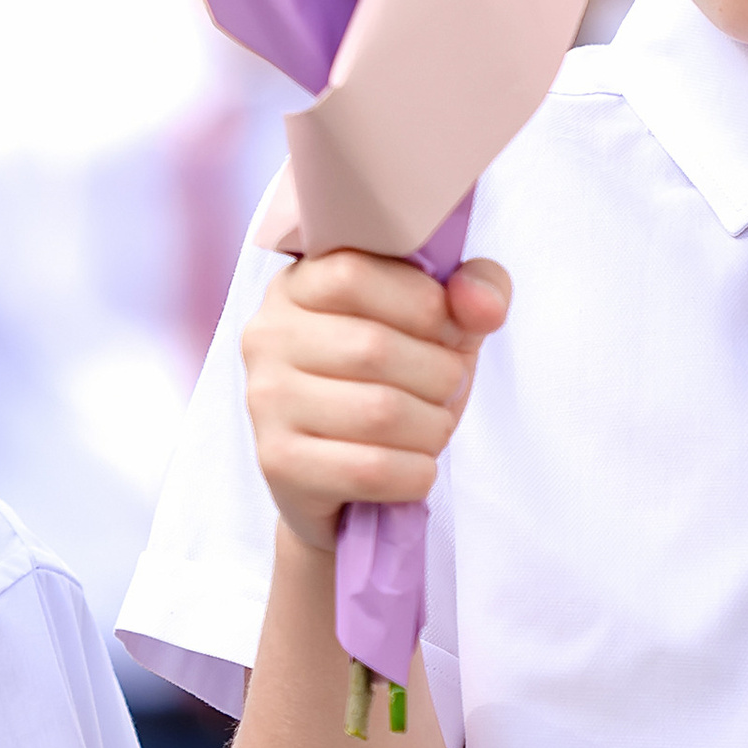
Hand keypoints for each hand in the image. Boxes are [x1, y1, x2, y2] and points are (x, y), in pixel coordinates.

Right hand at [241, 250, 511, 555]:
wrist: (344, 473)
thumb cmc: (392, 382)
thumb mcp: (441, 324)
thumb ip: (476, 290)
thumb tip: (482, 306)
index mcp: (298, 286)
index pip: (353, 275)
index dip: (421, 304)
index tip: (443, 329)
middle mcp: (267, 337)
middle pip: (373, 348)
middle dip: (440, 376)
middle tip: (444, 391)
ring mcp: (265, 401)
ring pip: (378, 412)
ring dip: (432, 428)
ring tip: (428, 428)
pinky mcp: (278, 461)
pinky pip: (370, 469)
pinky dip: (415, 473)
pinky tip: (411, 467)